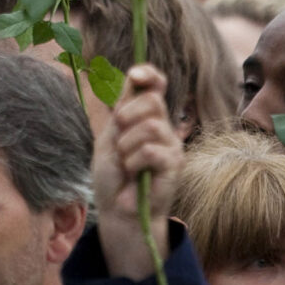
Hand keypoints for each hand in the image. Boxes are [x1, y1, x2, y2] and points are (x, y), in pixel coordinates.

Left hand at [91, 65, 178, 281]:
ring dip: (127, 145)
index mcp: (145, 117)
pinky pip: (151, 151)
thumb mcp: (109, 137)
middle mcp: (162, 127)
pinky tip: (133, 173)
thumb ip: (122, 108)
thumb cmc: (112, 175)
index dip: (149, 74)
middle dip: (126, 116)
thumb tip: (133, 75)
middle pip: (152, 100)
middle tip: (118, 140)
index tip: (136, 75)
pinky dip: (134, 162)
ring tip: (125, 162)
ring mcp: (171, 145)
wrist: (117, 209)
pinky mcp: (175, 165)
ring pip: (150, 126)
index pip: (156, 85)